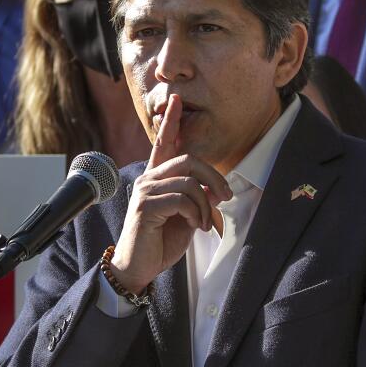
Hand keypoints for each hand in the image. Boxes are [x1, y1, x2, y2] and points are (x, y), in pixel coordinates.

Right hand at [109, 94, 231, 293]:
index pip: (164, 143)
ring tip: (203, 223)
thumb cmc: (161, 241)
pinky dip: (195, 214)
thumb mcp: (187, 216)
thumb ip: (198, 199)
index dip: (171, 121)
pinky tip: (194, 227)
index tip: (177, 99)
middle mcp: (148, 178)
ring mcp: (144, 190)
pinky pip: (181, 199)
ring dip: (204, 204)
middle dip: (213, 176)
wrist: (140, 267)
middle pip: (187, 160)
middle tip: (225, 196)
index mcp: (157, 177)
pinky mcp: (145, 206)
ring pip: (188, 181)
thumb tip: (216, 189)